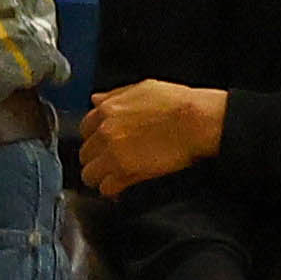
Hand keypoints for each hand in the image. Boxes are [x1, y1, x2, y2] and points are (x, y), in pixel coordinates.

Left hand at [79, 78, 229, 195]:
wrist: (196, 120)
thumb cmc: (177, 103)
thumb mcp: (142, 88)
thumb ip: (115, 96)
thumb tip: (96, 100)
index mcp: (106, 110)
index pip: (85, 130)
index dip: (95, 139)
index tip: (102, 146)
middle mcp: (104, 132)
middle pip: (85, 153)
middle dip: (96, 159)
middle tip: (108, 164)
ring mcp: (113, 153)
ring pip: (89, 174)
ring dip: (100, 177)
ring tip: (112, 179)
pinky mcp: (126, 171)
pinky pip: (107, 188)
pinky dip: (112, 191)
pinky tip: (120, 190)